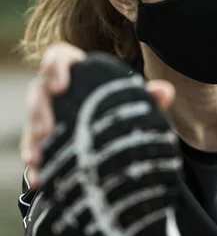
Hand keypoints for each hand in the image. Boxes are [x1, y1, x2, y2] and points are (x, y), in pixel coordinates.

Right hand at [20, 42, 174, 186]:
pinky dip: (34, 165)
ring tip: (38, 158)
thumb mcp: (131, 103)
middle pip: (39, 92)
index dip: (55, 66)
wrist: (110, 136)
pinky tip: (39, 178)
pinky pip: (32, 150)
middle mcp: (54, 92)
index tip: (60, 86)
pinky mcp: (40, 142)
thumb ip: (147, 97)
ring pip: (31, 123)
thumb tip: (166, 91)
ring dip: (32, 140)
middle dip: (39, 110)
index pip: (59, 57)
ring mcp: (44, 117)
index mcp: (77, 73)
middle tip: (48, 130)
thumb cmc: (118, 109)